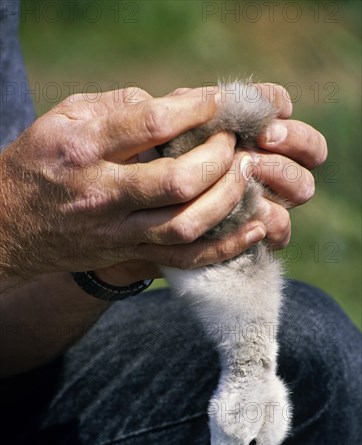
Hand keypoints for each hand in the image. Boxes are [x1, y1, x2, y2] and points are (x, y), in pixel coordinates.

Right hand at [0, 87, 238, 284]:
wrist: (9, 225)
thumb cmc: (39, 163)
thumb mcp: (64, 119)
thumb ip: (115, 107)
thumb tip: (171, 105)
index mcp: (83, 149)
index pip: (150, 125)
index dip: (194, 110)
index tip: (218, 102)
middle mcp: (101, 193)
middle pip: (177, 181)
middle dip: (219, 158)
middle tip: (232, 143)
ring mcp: (116, 231)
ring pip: (186, 224)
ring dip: (228, 199)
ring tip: (245, 176)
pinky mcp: (128, 253)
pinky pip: (184, 258)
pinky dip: (225, 246)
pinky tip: (254, 229)